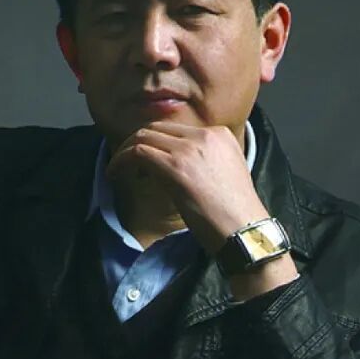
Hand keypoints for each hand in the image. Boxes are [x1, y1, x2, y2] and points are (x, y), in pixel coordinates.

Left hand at [105, 121, 269, 255]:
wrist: (244, 230)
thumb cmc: (233, 214)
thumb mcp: (221, 175)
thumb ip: (200, 161)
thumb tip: (167, 165)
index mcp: (219, 134)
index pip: (174, 129)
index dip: (153, 143)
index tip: (143, 163)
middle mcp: (206, 135)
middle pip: (156, 128)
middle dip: (134, 143)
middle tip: (123, 163)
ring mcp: (191, 148)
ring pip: (143, 136)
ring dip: (123, 153)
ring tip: (116, 170)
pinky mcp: (176, 166)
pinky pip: (138, 152)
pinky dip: (121, 161)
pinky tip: (115, 175)